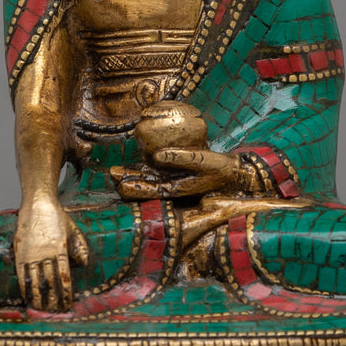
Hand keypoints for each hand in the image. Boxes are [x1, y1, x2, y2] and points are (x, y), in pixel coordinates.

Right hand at [14, 196, 89, 310]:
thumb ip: (80, 247)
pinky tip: (27, 297)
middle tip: (55, 313)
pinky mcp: (20, 252)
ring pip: (35, 281)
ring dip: (38, 298)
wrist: (38, 203)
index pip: (64, 277)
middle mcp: (45, 253)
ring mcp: (31, 253)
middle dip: (53, 300)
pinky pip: (22, 274)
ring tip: (41, 310)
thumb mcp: (73, 230)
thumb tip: (84, 264)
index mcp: (60, 249)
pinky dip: (24, 287)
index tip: (67, 305)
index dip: (65, 293)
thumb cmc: (58, 216)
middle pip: (49, 283)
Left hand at [110, 146, 244, 199]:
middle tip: (111, 173)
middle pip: (146, 185)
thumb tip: (157, 155)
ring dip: (133, 175)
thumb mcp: (204, 161)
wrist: (233, 172)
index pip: (151, 190)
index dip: (134, 187)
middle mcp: (172, 187)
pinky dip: (145, 168)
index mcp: (177, 189)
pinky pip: (158, 171)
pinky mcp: (177, 173)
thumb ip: (182, 157)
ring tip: (116, 170)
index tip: (119, 183)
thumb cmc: (220, 168)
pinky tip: (136, 163)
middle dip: (128, 181)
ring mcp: (174, 180)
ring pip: (149, 179)